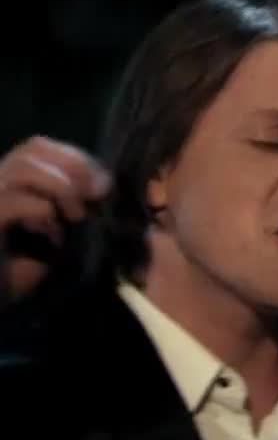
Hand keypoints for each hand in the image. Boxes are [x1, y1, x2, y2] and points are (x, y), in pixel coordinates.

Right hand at [0, 134, 110, 304]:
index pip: (43, 146)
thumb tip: (104, 189)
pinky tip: (53, 232)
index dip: (77, 158)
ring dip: (60, 186)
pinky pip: (12, 201)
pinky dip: (41, 210)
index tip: (105, 183)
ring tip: (75, 215)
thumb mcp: (58, 230)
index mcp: (14, 179)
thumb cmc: (25, 266)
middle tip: (97, 194)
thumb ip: (75, 205)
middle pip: (33, 147)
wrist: (0, 292)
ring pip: (23, 166)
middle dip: (74, 166)